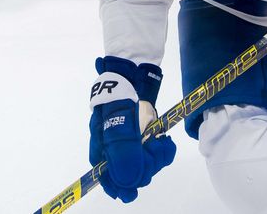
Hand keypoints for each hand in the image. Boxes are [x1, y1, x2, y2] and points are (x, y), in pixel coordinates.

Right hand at [89, 56, 175, 202]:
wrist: (135, 72)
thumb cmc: (122, 95)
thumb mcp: (120, 122)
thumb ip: (123, 151)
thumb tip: (127, 181)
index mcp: (101, 143)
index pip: (105, 173)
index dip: (117, 185)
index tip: (129, 194)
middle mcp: (113, 145)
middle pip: (127, 169)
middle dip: (145, 165)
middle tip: (157, 150)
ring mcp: (130, 139)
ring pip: (143, 162)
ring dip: (156, 157)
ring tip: (164, 144)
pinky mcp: (144, 134)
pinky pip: (153, 152)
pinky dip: (161, 151)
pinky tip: (165, 143)